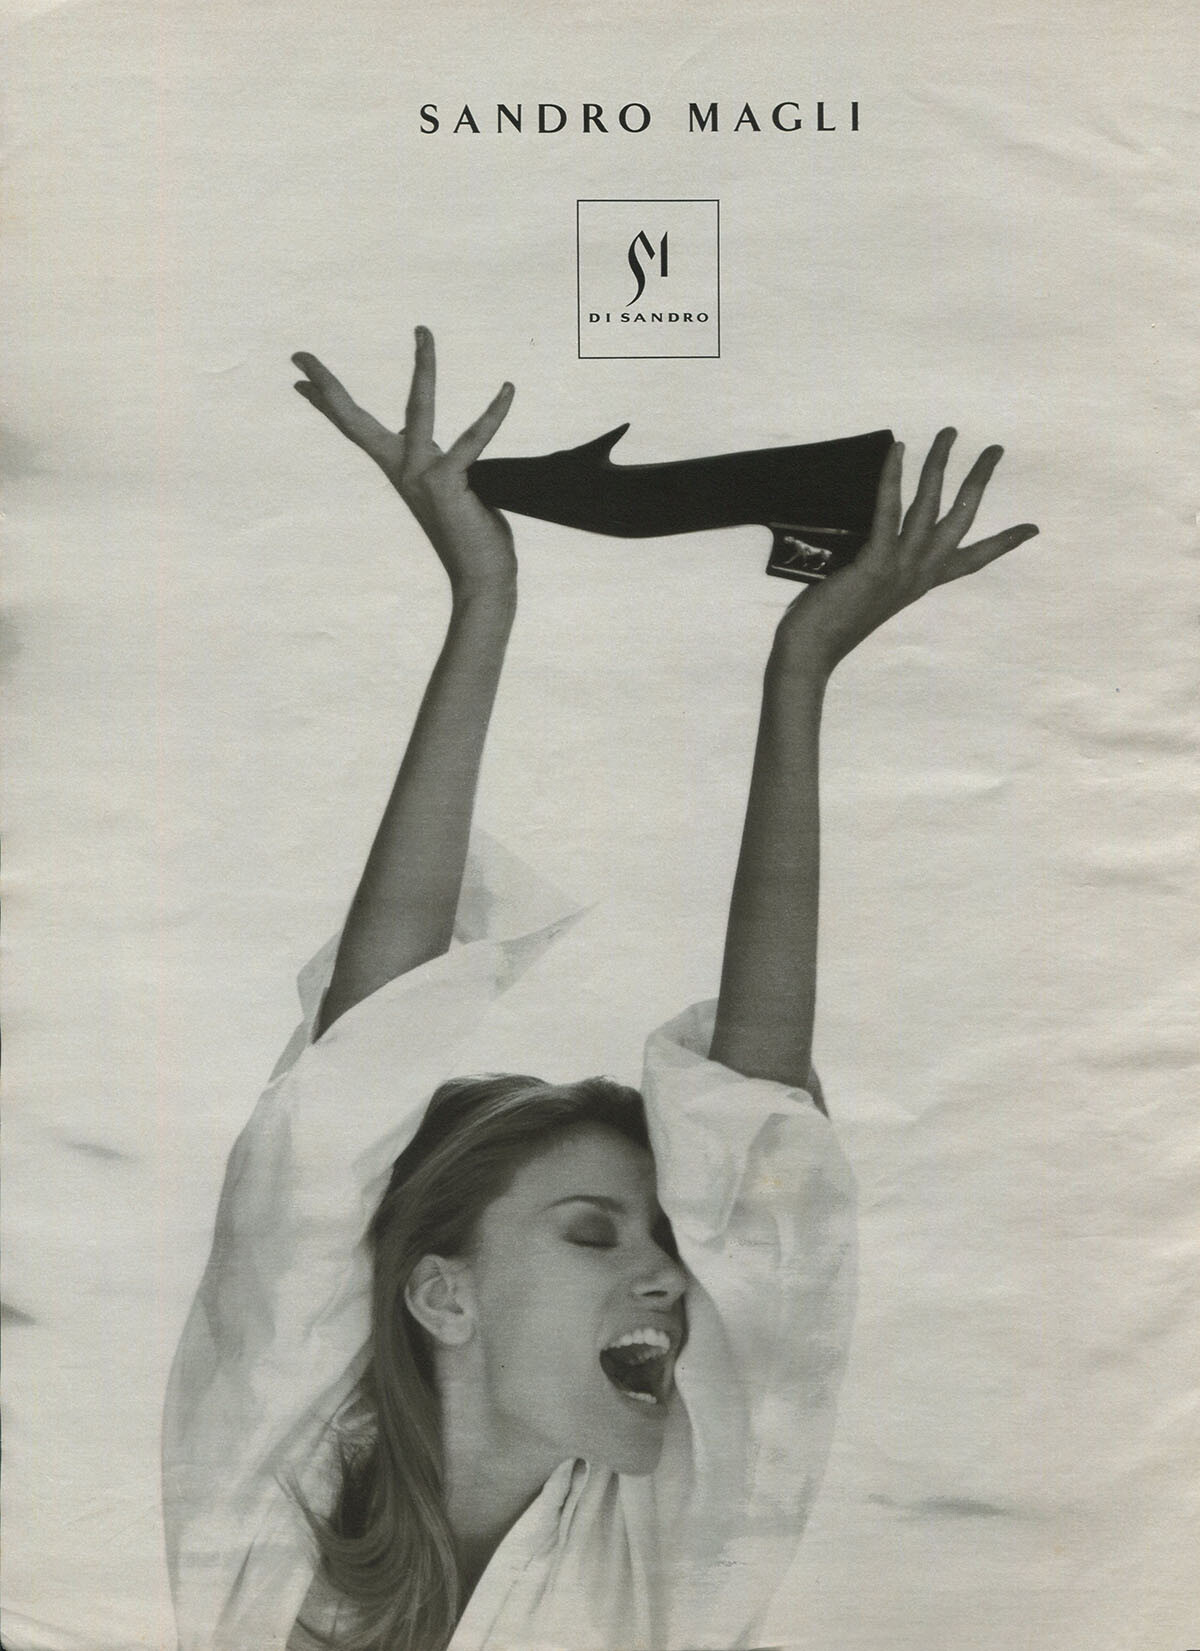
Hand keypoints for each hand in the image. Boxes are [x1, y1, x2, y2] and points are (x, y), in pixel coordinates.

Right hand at [292, 328, 516, 598]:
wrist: (482, 582)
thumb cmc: (473, 538)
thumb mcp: (449, 493)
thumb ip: (442, 466)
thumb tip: (442, 447)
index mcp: (400, 471)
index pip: (358, 429)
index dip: (328, 402)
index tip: (300, 378)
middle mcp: (403, 471)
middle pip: (355, 420)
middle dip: (327, 385)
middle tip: (299, 353)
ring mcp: (421, 475)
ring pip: (419, 407)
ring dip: (423, 366)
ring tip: (423, 331)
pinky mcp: (448, 482)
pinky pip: (473, 438)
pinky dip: (493, 414)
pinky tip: (507, 389)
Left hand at [773, 429, 1038, 677]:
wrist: (813, 651)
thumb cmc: (834, 622)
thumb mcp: (874, 591)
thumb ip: (886, 566)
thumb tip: (881, 540)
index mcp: (922, 583)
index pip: (973, 561)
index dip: (1004, 544)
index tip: (1032, 527)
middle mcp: (920, 573)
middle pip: (962, 518)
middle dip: (980, 480)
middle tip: (996, 449)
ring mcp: (901, 567)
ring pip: (930, 505)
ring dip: (940, 464)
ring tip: (949, 433)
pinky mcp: (876, 563)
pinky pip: (888, 511)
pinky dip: (893, 477)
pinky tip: (899, 450)